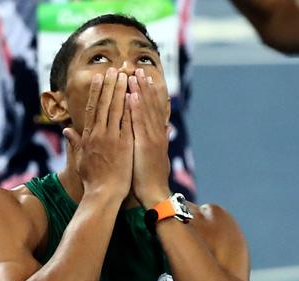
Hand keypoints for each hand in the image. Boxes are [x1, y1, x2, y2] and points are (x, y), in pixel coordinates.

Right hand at [63, 68, 133, 200]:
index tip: (101, 78)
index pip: (92, 108)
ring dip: (121, 90)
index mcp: (88, 136)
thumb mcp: (80, 159)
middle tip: (115, 69)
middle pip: (104, 104)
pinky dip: (130, 107)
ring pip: (116, 108)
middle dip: (110, 85)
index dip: (97, 92)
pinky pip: (128, 121)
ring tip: (125, 75)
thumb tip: (66, 130)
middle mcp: (98, 133)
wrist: (103, 193)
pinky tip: (135, 95)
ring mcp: (111, 137)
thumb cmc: (92, 180)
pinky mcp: (124, 144)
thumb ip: (75, 142)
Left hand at [128, 68, 170, 207]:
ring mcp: (152, 138)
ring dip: (141, 92)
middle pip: (151, 105)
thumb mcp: (152, 155)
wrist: (154, 193)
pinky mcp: (146, 144)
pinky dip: (137, 109)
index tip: (143, 78)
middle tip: (139, 69)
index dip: (148, 93)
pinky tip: (133, 96)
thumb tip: (164, 128)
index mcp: (156, 135)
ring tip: (135, 75)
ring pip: (146, 110)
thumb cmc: (149, 178)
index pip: (152, 109)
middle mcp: (156, 133)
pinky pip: (140, 123)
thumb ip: (156, 140)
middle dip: (145, 86)